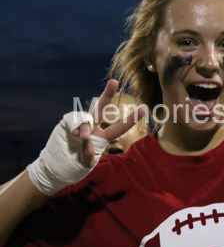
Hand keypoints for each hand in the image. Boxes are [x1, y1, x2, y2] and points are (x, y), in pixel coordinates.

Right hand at [27, 79, 145, 194]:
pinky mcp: (68, 122)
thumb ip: (87, 152)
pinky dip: (74, 127)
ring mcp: (80, 124)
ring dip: (84, 127)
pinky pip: (73, 120)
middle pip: (102, 108)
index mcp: (103, 137)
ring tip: (80, 137)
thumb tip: (85, 137)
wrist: (56, 165)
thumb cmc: (75, 165)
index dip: (131, 119)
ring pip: (86, 117)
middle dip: (108, 94)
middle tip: (114, 81)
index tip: (144, 109)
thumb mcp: (85, 163)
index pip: (119, 127)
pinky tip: (71, 134)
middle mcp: (94, 127)